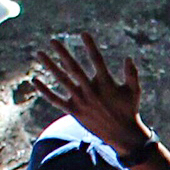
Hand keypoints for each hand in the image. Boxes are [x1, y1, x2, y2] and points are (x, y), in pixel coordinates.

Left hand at [31, 32, 146, 150]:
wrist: (122, 135)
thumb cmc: (129, 109)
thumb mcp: (134, 91)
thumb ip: (131, 74)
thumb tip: (128, 58)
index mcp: (106, 84)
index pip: (97, 60)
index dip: (90, 46)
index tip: (83, 33)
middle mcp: (91, 91)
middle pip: (74, 68)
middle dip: (63, 53)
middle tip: (52, 40)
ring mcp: (81, 101)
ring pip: (63, 81)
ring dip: (50, 66)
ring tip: (40, 53)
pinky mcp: (74, 111)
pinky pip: (56, 100)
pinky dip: (45, 91)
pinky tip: (35, 80)